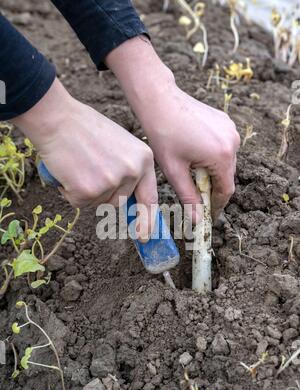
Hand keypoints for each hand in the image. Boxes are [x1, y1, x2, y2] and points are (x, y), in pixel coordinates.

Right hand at [12, 78, 157, 240]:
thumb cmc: (84, 128)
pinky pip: (78, 203)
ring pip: (98, 203)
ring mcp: (111, 182)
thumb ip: (128, 169)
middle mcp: (132, 171)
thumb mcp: (120, 145)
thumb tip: (128, 199)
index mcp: (144, 159)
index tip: (145, 236)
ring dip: (85, 192)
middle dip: (102, 194)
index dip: (148, 219)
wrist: (56, 118)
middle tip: (88, 172)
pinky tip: (67, 170)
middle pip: (118, 202)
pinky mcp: (88, 190)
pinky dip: (69, 191)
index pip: (149, 197)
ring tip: (78, 165)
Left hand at [107, 37, 239, 221]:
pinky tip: (194, 154)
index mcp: (221, 155)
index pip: (226, 190)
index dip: (217, 205)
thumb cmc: (163, 134)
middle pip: (227, 176)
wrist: (160, 100)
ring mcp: (231, 130)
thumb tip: (198, 220)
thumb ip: (189, 197)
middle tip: (195, 196)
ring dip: (212, 171)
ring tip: (191, 171)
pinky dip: (212, 156)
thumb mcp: (175, 171)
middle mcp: (232, 142)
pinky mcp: (225, 122)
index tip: (207, 215)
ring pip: (226, 162)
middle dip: (213, 188)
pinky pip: (223, 147)